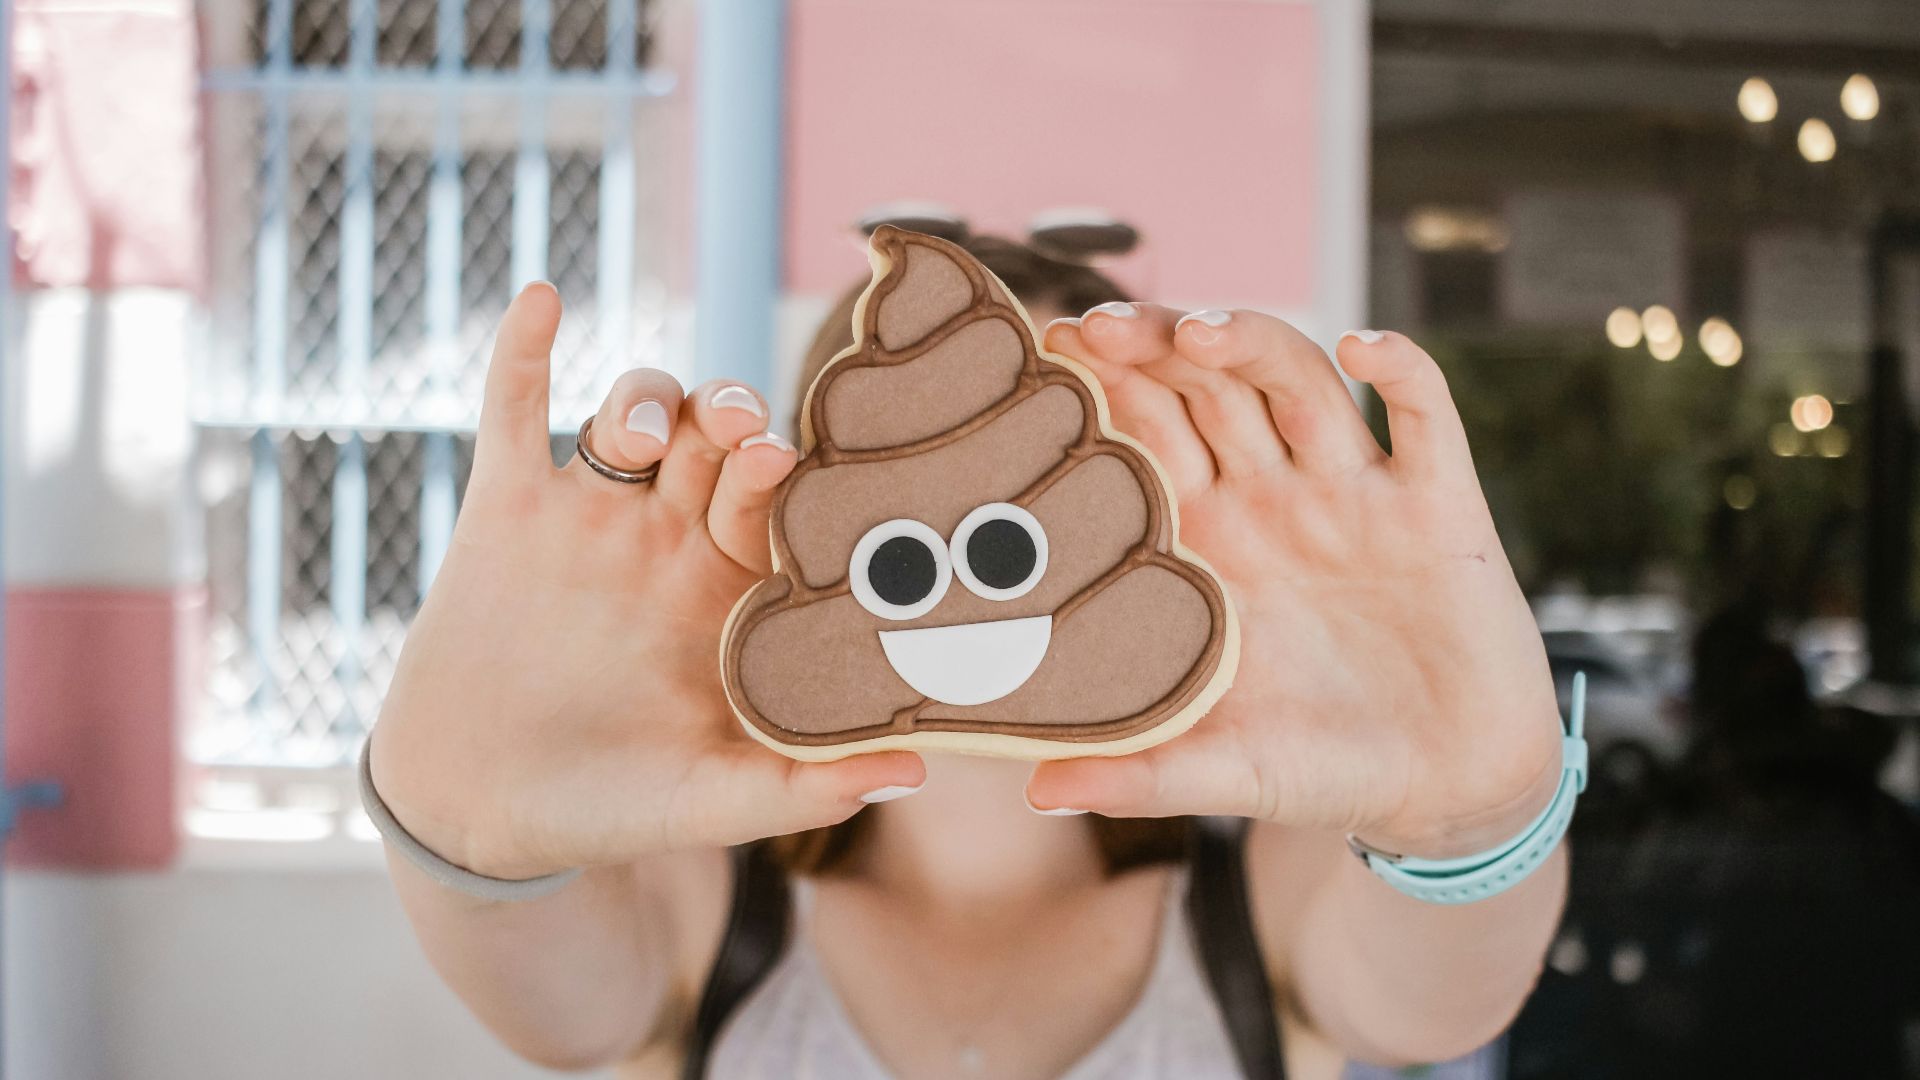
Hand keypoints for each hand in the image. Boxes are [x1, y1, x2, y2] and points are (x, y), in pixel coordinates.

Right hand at [370, 284, 924, 879]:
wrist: (480, 812)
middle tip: (741, 436)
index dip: (793, 478)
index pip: (779, 504)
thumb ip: (800, 786)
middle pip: (715, 441)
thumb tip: (914, 771)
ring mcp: (589, 517)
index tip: (797, 468)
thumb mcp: (709, 802)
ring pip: (632, 412)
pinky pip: (515, 409)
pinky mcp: (507, 508)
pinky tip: (543, 299)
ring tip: (634, 438)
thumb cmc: (611, 809)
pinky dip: (524, 351)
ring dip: (644, 400)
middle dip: (733, 419)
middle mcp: (668, 538)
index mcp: (730, 590)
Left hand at [1026, 307, 1561, 858]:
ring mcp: (1356, 494)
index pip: (1146, 436)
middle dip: (1157, 347)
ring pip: (1299, 381)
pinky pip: (1427, 415)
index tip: (1049, 352)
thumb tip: (1037, 791)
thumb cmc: (1324, 771)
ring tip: (1202, 331)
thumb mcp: (1226, 771)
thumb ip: (1139, 774)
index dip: (1105, 388)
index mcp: (1210, 542)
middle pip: (1208, 388)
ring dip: (1254, 342)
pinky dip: (1403, 370)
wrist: (1450, 788)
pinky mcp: (1439, 506)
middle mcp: (1275, 499)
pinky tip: (1366, 348)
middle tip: (1102, 326)